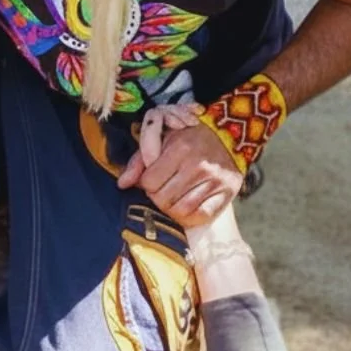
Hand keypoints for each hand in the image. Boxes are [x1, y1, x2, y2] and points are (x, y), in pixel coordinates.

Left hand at [118, 102, 242, 225]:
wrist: (229, 134)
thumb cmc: (189, 136)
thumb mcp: (163, 138)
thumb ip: (140, 159)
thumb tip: (122, 184)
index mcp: (180, 148)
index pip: (149, 182)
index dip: (146, 184)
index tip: (152, 180)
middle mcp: (198, 165)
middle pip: (162, 198)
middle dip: (157, 197)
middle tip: (162, 190)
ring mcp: (214, 180)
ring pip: (180, 210)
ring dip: (171, 209)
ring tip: (173, 199)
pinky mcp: (227, 192)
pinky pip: (201, 215)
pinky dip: (190, 217)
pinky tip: (187, 208)